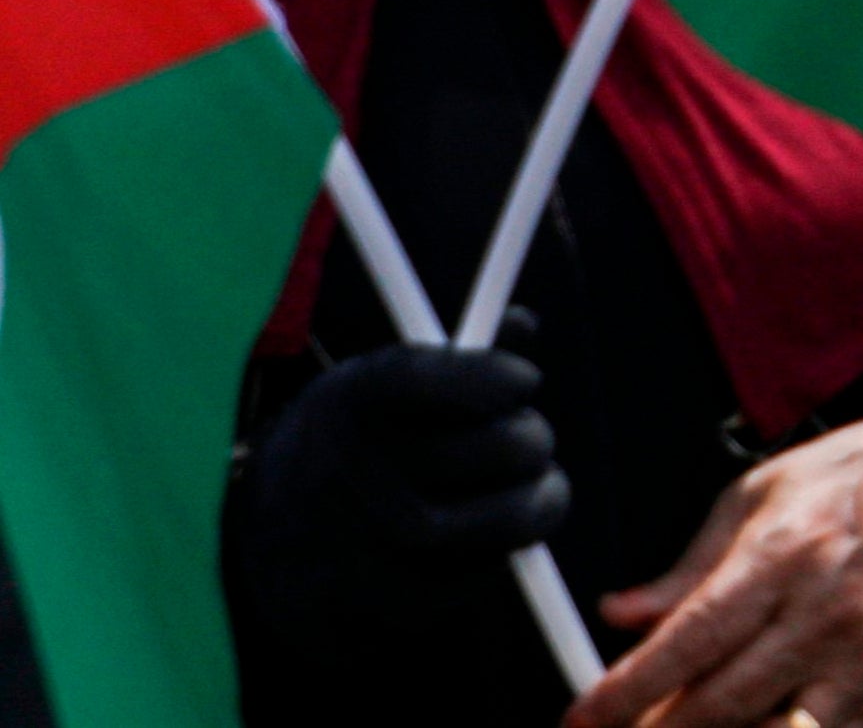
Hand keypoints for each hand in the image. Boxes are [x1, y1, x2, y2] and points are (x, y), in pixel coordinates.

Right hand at [233, 335, 563, 639]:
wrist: (261, 539)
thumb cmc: (348, 444)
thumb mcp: (378, 384)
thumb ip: (455, 358)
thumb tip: (523, 323)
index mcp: (359, 399)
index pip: (468, 379)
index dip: (507, 379)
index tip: (522, 383)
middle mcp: (361, 470)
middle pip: (509, 445)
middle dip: (533, 439)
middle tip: (533, 441)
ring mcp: (372, 543)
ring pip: (509, 518)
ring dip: (538, 502)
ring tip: (537, 491)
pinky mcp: (386, 601)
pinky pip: (480, 573)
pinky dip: (497, 554)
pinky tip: (485, 538)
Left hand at [573, 413, 862, 727]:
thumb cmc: (846, 481)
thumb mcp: (756, 496)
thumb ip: (687, 568)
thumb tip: (620, 613)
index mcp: (785, 554)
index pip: (692, 639)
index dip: (628, 688)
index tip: (584, 716)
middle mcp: (824, 610)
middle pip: (722, 702)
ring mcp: (862, 654)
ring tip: (685, 725)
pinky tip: (751, 723)